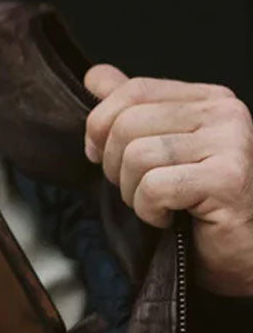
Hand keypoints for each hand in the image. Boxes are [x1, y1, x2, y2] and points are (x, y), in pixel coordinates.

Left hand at [84, 64, 252, 294]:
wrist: (246, 255)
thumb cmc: (200, 206)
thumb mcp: (162, 149)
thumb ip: (132, 109)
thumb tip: (95, 76)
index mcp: (208, 99)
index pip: (132, 90)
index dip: (100, 124)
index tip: (98, 154)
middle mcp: (225, 112)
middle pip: (126, 123)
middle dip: (114, 165)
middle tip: (137, 189)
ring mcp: (231, 143)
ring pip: (136, 155)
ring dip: (132, 191)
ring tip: (158, 205)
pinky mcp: (228, 178)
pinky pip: (154, 186)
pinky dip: (149, 209)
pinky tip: (170, 218)